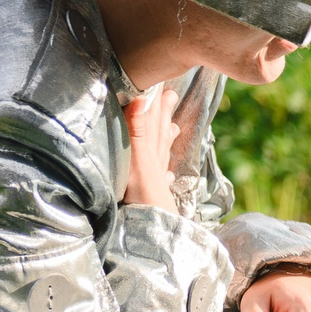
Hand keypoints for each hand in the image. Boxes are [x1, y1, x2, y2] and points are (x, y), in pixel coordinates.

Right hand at [121, 82, 181, 211]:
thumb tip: (142, 98)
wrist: (154, 227)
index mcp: (150, 147)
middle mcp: (155, 159)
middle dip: (164, 114)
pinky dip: (164, 171)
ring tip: (173, 128)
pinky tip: (169, 172)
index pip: (153, 118)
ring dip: (166, 138)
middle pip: (161, 131)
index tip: (162, 84)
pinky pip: (160, 177)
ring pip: (163, 151)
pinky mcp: (153, 194)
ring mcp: (156, 177)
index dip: (157, 102)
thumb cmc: (143, 192)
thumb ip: (138, 128)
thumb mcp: (137, 156)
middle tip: (170, 96)